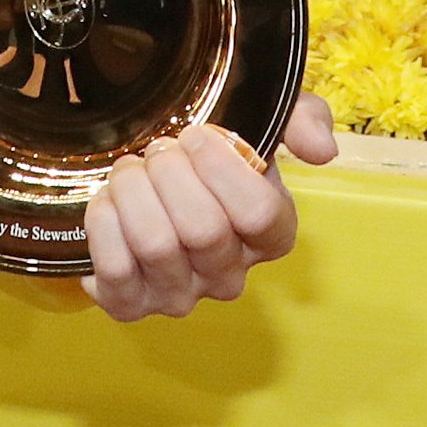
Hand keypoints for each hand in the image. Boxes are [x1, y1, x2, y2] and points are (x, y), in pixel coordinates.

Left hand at [80, 94, 336, 319]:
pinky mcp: (131, 305)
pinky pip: (115, 269)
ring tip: (130, 170)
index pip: (260, 214)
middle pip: (203, 229)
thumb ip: (302, 120)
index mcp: (270, 236)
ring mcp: (180, 296)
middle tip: (157, 151)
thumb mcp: (262, 123)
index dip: (222, 168)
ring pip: (156, 245)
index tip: (195, 135)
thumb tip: (322, 149)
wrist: (147, 184)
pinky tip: (109, 202)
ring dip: (133, 191)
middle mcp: (229, 276)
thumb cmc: (207, 158)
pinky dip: (104, 223)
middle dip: (169, 173)